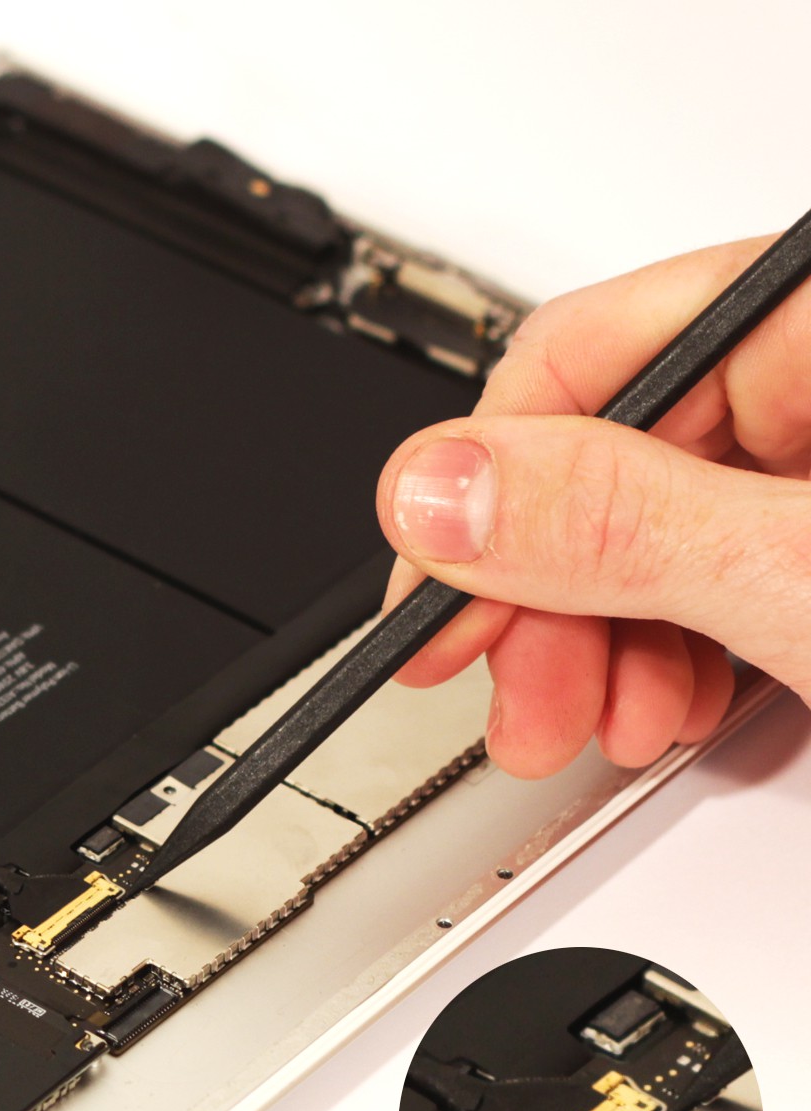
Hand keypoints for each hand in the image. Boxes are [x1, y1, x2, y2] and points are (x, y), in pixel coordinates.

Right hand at [377, 234, 810, 776]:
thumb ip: (622, 524)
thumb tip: (438, 488)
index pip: (581, 353)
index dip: (480, 485)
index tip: (430, 596)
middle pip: (606, 453)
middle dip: (546, 596)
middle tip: (516, 690)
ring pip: (650, 528)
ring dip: (596, 644)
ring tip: (597, 722)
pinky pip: (715, 573)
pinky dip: (674, 653)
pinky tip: (666, 704)